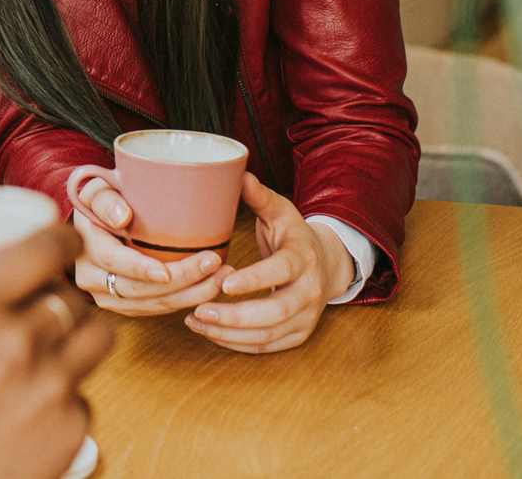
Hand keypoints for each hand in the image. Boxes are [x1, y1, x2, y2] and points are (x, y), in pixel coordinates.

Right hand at [0, 221, 111, 478]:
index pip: (46, 249)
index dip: (65, 237)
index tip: (65, 239)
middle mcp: (21, 342)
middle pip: (76, 296)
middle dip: (68, 293)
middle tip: (51, 298)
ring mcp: (53, 388)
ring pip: (97, 339)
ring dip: (82, 333)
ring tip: (63, 339)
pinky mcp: (72, 431)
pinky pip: (85, 396)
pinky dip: (68, 395)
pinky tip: (42, 401)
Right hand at [66, 170, 229, 316]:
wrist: (96, 222)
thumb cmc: (103, 201)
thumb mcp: (97, 190)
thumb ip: (106, 199)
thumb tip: (122, 218)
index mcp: (84, 247)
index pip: (113, 261)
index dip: (140, 269)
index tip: (167, 271)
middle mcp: (91, 279)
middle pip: (138, 290)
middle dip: (180, 281)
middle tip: (215, 264)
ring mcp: (107, 296)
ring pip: (152, 305)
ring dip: (190, 295)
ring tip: (222, 277)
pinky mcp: (125, 305)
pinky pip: (157, 310)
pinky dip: (185, 301)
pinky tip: (209, 287)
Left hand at [184, 171, 350, 353]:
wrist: (327, 264)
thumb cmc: (293, 235)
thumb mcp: (280, 211)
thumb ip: (259, 196)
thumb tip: (238, 174)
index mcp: (303, 258)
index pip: (281, 271)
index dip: (255, 279)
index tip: (224, 282)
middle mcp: (309, 291)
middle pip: (275, 312)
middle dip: (235, 316)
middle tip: (198, 311)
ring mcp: (307, 317)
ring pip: (268, 335)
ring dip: (230, 333)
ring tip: (195, 322)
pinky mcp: (299, 334)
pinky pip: (267, 346)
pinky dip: (237, 344)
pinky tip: (211, 333)